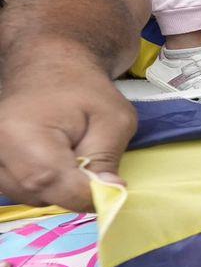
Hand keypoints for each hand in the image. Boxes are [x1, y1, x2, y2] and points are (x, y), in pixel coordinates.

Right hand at [0, 67, 134, 211]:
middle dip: (72, 189)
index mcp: (21, 132)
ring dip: (58, 187)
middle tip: (92, 164)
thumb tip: (107, 195)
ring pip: (28, 196)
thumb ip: (106, 159)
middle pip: (37, 193)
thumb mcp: (114, 120)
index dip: (83, 195)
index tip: (111, 191)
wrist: (51, 70)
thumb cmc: (86, 92)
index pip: (47, 181)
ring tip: (72, 156)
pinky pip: (20, 190)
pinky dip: (45, 185)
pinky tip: (56, 161)